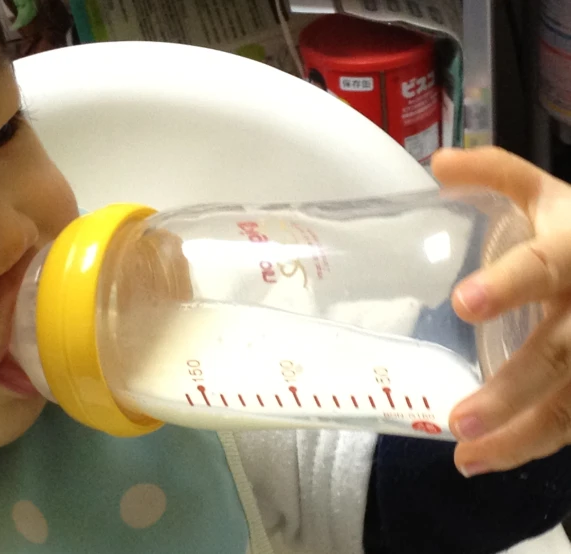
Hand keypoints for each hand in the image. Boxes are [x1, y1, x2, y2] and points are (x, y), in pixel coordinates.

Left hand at [431, 147, 570, 476]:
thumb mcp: (550, 194)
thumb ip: (496, 173)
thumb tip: (437, 163)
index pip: (542, 266)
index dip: (508, 285)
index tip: (464, 303)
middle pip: (559, 354)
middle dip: (510, 392)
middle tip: (458, 422)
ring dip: (522, 436)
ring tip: (467, 460)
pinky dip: (541, 441)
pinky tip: (500, 456)